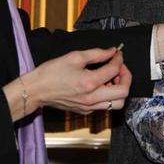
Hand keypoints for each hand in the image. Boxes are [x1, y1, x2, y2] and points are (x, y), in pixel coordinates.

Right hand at [3, 47, 131, 119]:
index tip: (117, 53)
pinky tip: (102, 84)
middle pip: (123, 93)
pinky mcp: (85, 111)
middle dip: (126, 77)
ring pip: (117, 103)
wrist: (36, 90)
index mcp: (89, 83)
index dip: (119, 59)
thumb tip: (111, 51)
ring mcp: (89, 107)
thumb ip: (97, 54)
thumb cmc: (52, 72)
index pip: (115, 70)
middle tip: (120, 67)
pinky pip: (106, 106)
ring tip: (112, 77)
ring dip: (120, 89)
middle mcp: (92, 98)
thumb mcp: (75, 56)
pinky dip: (110, 95)